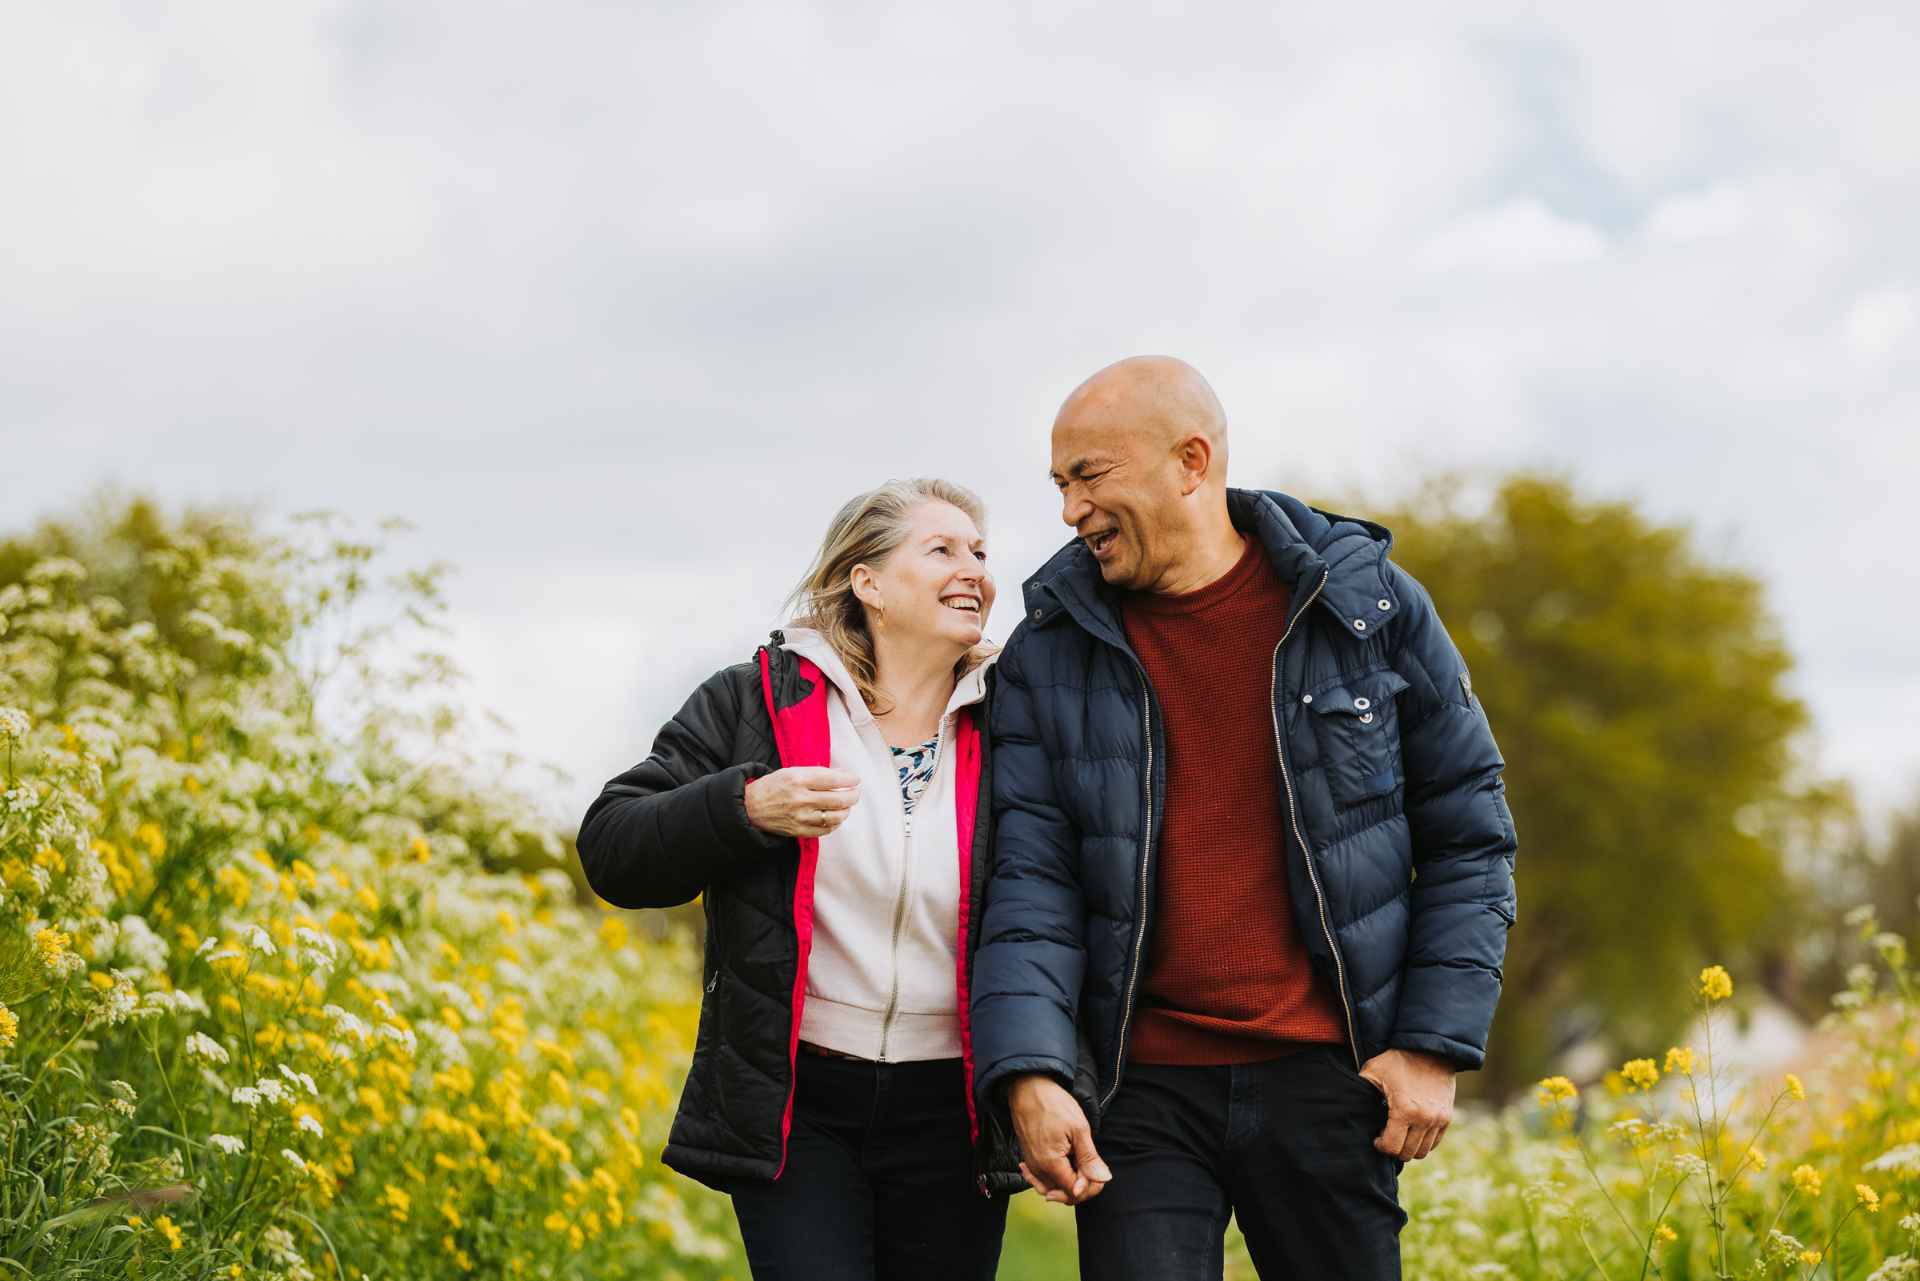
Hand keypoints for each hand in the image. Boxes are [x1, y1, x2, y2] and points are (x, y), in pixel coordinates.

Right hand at [743, 767, 860, 837]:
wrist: (750, 807)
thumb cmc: (773, 786)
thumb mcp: (792, 771)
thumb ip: (817, 773)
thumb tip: (842, 775)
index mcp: (798, 779)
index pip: (832, 779)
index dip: (849, 779)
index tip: (855, 779)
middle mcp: (800, 799)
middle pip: (839, 799)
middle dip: (853, 796)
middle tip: (855, 793)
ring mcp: (801, 817)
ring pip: (836, 817)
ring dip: (846, 810)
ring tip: (846, 805)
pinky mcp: (799, 831)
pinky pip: (826, 830)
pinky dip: (835, 824)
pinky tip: (835, 817)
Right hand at [1007, 1074, 1110, 1204]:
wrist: (1027, 1086)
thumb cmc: (1053, 1104)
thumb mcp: (1078, 1128)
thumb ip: (1089, 1158)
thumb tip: (1103, 1179)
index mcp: (1050, 1165)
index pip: (1075, 1193)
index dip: (1091, 1186)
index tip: (1097, 1169)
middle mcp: (1037, 1170)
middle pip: (1062, 1193)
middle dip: (1080, 1185)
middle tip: (1089, 1164)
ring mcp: (1030, 1164)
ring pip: (1051, 1188)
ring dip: (1067, 1182)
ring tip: (1077, 1162)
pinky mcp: (1027, 1158)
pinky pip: (1040, 1178)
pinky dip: (1053, 1177)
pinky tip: (1062, 1163)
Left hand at [1360, 1048, 1456, 1161]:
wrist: (1429, 1049)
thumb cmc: (1397, 1060)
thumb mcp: (1373, 1071)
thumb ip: (1360, 1089)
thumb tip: (1346, 1103)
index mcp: (1404, 1110)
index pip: (1392, 1147)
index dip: (1381, 1146)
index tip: (1376, 1137)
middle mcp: (1425, 1119)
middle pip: (1407, 1153)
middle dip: (1394, 1149)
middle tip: (1386, 1136)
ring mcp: (1438, 1119)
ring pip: (1422, 1151)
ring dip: (1409, 1147)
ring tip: (1399, 1133)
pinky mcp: (1446, 1117)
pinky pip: (1434, 1142)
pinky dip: (1423, 1142)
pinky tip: (1412, 1130)